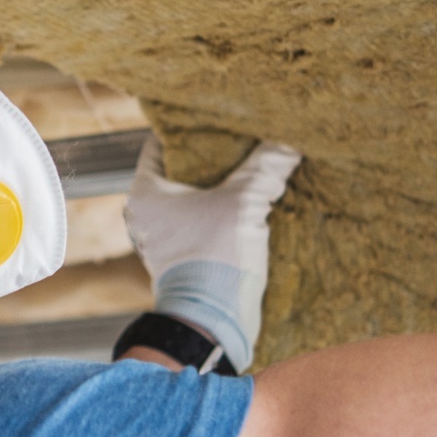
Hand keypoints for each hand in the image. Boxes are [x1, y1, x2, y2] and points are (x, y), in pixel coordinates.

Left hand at [123, 137, 300, 370]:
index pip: (161, 144)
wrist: (212, 322)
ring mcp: (165, 238)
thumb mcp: (244, 203)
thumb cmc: (215, 258)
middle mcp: (147, 214)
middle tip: (241, 135)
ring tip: (252, 163)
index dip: (188, 127)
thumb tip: (290, 140)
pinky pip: (203, 222)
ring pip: (194, 198)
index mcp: (145, 193)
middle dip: (211, 156)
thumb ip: (266, 167)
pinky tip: (252, 199)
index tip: (215, 114)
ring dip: (221, 186)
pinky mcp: (184, 257)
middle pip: (181, 170)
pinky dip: (223, 210)